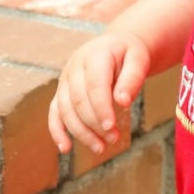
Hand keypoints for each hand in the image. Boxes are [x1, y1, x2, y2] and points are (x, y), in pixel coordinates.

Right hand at [48, 29, 151, 155]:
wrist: (115, 46)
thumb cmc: (128, 54)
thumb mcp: (138, 59)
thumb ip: (132, 78)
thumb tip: (123, 102)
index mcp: (94, 56)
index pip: (94, 85)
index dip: (101, 108)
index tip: (111, 127)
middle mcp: (74, 67)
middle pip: (78, 100)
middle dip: (94, 123)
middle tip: (114, 139)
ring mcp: (65, 80)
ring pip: (65, 110)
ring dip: (81, 132)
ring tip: (100, 148)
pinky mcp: (61, 92)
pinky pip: (54, 113)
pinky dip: (57, 131)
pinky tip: (66, 148)